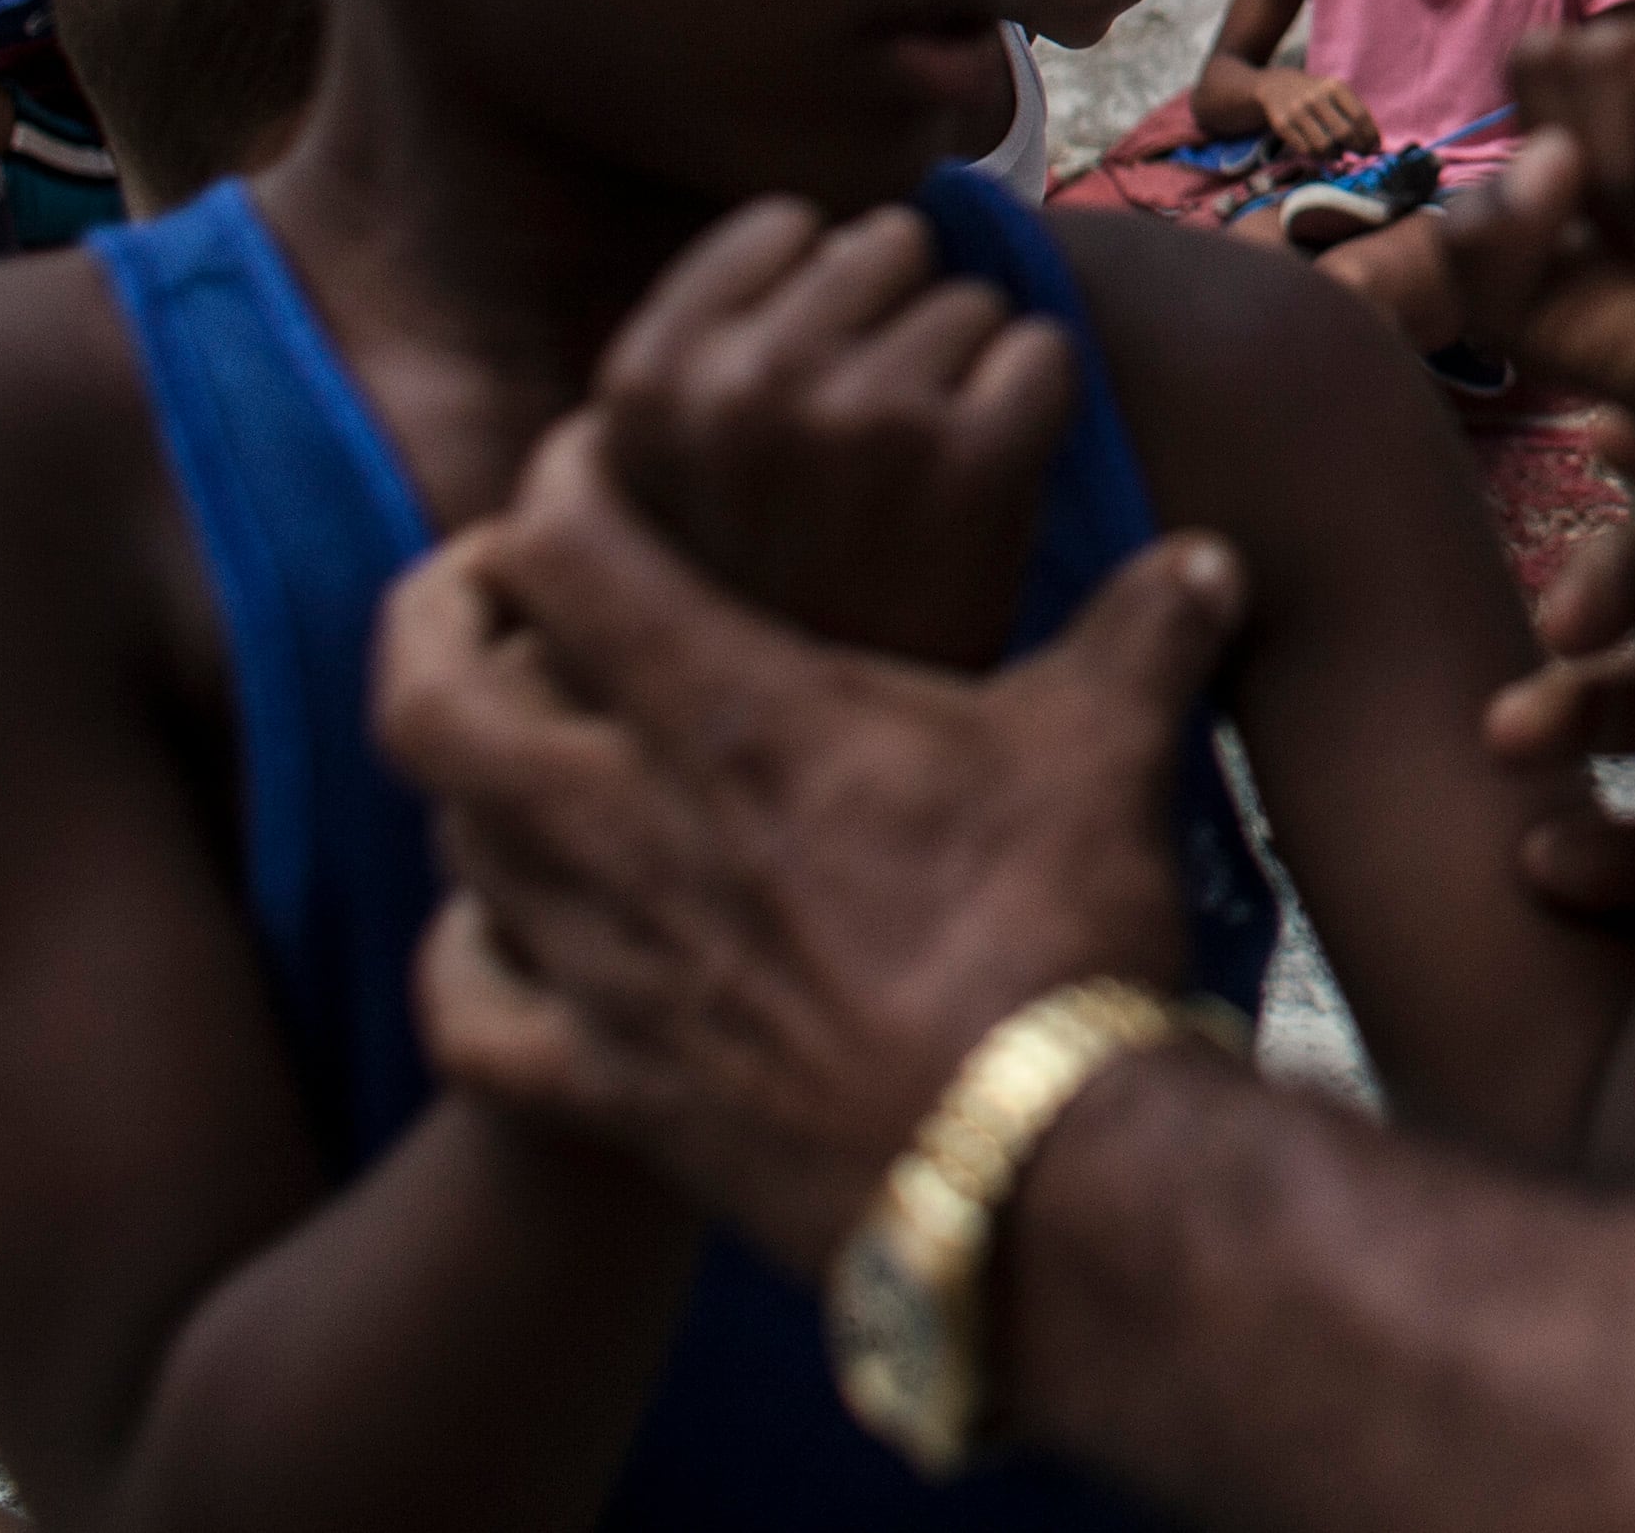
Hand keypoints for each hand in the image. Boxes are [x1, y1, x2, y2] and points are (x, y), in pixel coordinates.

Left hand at [377, 448, 1248, 1277]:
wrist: (1030, 1165)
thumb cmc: (1061, 929)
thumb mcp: (1108, 744)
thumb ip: (1144, 627)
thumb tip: (1209, 561)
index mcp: (736, 713)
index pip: (564, 544)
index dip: (560, 480)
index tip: (599, 469)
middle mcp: (630, 826)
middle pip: (426, 692)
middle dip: (441, 618)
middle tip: (501, 592)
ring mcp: (603, 965)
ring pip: (446, 838)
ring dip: (470, 778)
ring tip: (535, 747)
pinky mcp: (608, 1087)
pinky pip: (464, 1013)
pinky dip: (466, 960)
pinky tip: (511, 931)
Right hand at [587, 198, 1074, 669]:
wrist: (842, 779)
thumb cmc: (763, 609)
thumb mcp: (667, 479)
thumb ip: (700, 356)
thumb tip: (797, 219)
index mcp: (649, 384)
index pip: (783, 229)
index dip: (822, 297)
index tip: (816, 390)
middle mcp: (746, 386)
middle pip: (885, 246)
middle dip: (901, 322)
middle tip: (880, 448)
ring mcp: (864, 418)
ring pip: (971, 301)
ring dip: (969, 369)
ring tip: (927, 478)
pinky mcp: (975, 459)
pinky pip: (1043, 354)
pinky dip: (1037, 405)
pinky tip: (994, 485)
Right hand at [1249, 66, 1377, 163]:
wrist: (1277, 86)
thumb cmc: (1316, 93)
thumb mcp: (1335, 92)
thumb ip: (1353, 113)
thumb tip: (1375, 145)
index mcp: (1334, 87)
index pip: (1359, 116)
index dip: (1370, 136)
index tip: (1375, 147)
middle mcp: (1315, 97)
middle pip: (1344, 132)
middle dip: (1357, 148)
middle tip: (1361, 154)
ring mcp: (1297, 111)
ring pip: (1324, 145)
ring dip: (1336, 155)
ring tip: (1340, 153)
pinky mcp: (1282, 124)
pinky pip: (1306, 149)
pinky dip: (1318, 156)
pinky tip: (1322, 152)